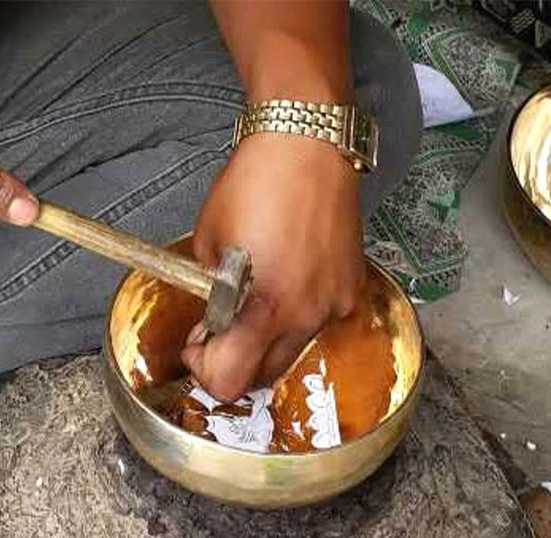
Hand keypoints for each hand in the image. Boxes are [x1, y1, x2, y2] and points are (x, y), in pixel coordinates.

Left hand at [183, 133, 364, 399]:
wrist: (308, 142)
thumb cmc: (253, 183)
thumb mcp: (208, 241)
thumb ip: (210, 292)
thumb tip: (215, 318)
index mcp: (263, 307)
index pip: (230, 381)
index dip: (206, 370)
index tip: (199, 344)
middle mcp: (305, 316)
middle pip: (264, 375)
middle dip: (237, 358)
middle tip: (222, 325)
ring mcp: (333, 305)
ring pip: (294, 349)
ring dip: (269, 337)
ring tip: (259, 294)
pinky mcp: (351, 288)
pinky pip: (318, 319)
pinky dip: (298, 312)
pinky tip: (290, 276)